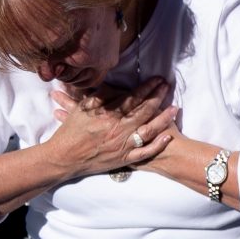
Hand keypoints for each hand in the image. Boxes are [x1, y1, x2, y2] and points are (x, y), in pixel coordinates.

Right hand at [45, 77, 178, 180]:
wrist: (64, 158)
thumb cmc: (70, 132)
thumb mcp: (81, 110)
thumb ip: (99, 98)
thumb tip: (116, 87)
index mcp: (107, 115)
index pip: (132, 98)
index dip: (146, 88)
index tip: (157, 80)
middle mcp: (118, 129)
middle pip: (143, 111)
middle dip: (157, 97)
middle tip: (167, 87)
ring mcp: (123, 145)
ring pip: (148, 130)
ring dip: (163, 119)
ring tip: (176, 108)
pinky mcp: (124, 158)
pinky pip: (145, 153)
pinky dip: (157, 145)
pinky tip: (168, 136)